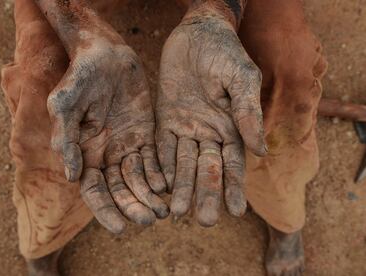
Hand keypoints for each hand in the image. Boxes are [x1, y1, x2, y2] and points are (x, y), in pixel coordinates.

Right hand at [49, 38, 167, 232]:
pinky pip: (153, 159)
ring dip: (149, 195)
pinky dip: (159, 173)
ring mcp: (126, 145)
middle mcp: (106, 154)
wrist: (105, 53)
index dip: (106, 211)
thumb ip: (67, 138)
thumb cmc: (80, 76)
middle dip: (133, 206)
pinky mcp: (145, 134)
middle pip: (119, 189)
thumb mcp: (66, 103)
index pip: (94, 191)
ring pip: (139, 178)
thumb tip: (72, 176)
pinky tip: (167, 185)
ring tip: (163, 210)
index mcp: (84, 153)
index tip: (121, 228)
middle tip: (149, 220)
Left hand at [156, 12, 265, 225]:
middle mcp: (209, 133)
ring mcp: (186, 128)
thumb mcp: (241, 78)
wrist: (195, 33)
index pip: (234, 164)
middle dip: (206, 194)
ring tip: (177, 212)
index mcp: (232, 127)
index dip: (234, 187)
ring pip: (183, 164)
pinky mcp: (165, 120)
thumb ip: (248, 113)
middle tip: (205, 221)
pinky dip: (161, 166)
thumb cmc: (225, 52)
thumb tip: (260, 151)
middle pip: (208, 170)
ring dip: (181, 187)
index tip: (236, 211)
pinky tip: (159, 186)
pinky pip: (162, 147)